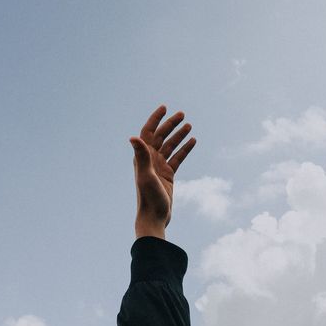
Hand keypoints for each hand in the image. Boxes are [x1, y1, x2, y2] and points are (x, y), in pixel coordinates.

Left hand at [130, 104, 195, 234]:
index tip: (164, 107)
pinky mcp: (168, 175)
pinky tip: (193, 141)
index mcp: (142, 156)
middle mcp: (150, 159)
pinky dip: (184, 149)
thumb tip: (132, 137)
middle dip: (170, 124)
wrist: (154, 217)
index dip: (155, 119)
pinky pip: (177, 158)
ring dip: (179, 135)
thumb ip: (141, 155)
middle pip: (161, 136)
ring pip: (170, 146)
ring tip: (189, 125)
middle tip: (182, 114)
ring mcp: (159, 166)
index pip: (148, 132)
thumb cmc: (148, 197)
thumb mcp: (146, 175)